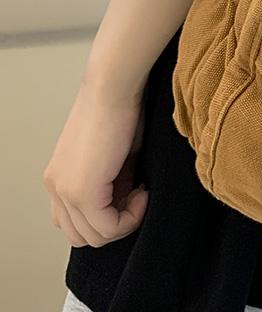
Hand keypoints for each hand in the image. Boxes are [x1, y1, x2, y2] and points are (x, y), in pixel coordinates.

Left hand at [43, 78, 148, 247]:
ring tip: (142, 191)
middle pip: (81, 235)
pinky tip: (143, 190)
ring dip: (124, 221)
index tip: (133, 189)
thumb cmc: (118, 108)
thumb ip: (111, 181)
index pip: (75, 221)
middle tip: (138, 195)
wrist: (114, 87)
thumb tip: (125, 199)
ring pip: (93, 237)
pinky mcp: (82, 192)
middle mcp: (55, 187)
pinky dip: (131, 216)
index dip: (109, 213)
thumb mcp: (113, 154)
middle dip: (115, 223)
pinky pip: (107, 228)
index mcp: (59, 177)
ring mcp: (65, 192)